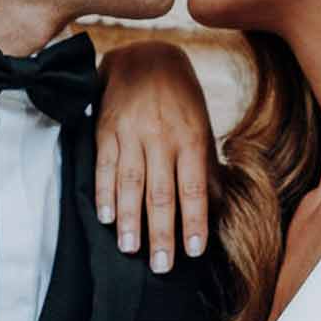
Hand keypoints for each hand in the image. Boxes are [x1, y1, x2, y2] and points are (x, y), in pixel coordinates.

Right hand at [94, 40, 215, 270]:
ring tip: (130, 249)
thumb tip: (216, 210)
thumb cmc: (181, 99)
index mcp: (191, 138)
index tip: (194, 251)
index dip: (193, 221)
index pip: (193, 187)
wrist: (145, 55)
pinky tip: (107, 218)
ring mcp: (131, 133)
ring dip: (130, 220)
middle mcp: (161, 137)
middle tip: (161, 266)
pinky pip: (104, 166)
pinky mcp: (106, 130)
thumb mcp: (202, 128)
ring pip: (130, 183)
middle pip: (160, 192)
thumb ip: (206, 169)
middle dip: (161, 232)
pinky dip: (104, 193)